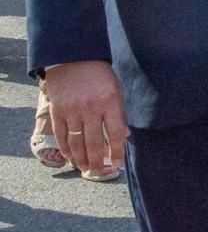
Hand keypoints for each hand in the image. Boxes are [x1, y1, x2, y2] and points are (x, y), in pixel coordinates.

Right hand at [45, 61, 126, 177]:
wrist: (73, 58)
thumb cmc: (99, 75)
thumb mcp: (116, 89)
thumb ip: (120, 113)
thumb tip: (126, 136)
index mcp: (110, 102)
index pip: (116, 133)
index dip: (117, 151)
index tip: (118, 163)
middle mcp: (91, 108)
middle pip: (95, 142)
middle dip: (98, 161)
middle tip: (99, 173)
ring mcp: (72, 110)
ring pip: (77, 142)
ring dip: (81, 159)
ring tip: (85, 169)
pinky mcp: (57, 111)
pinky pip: (62, 135)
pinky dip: (66, 149)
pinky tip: (70, 157)